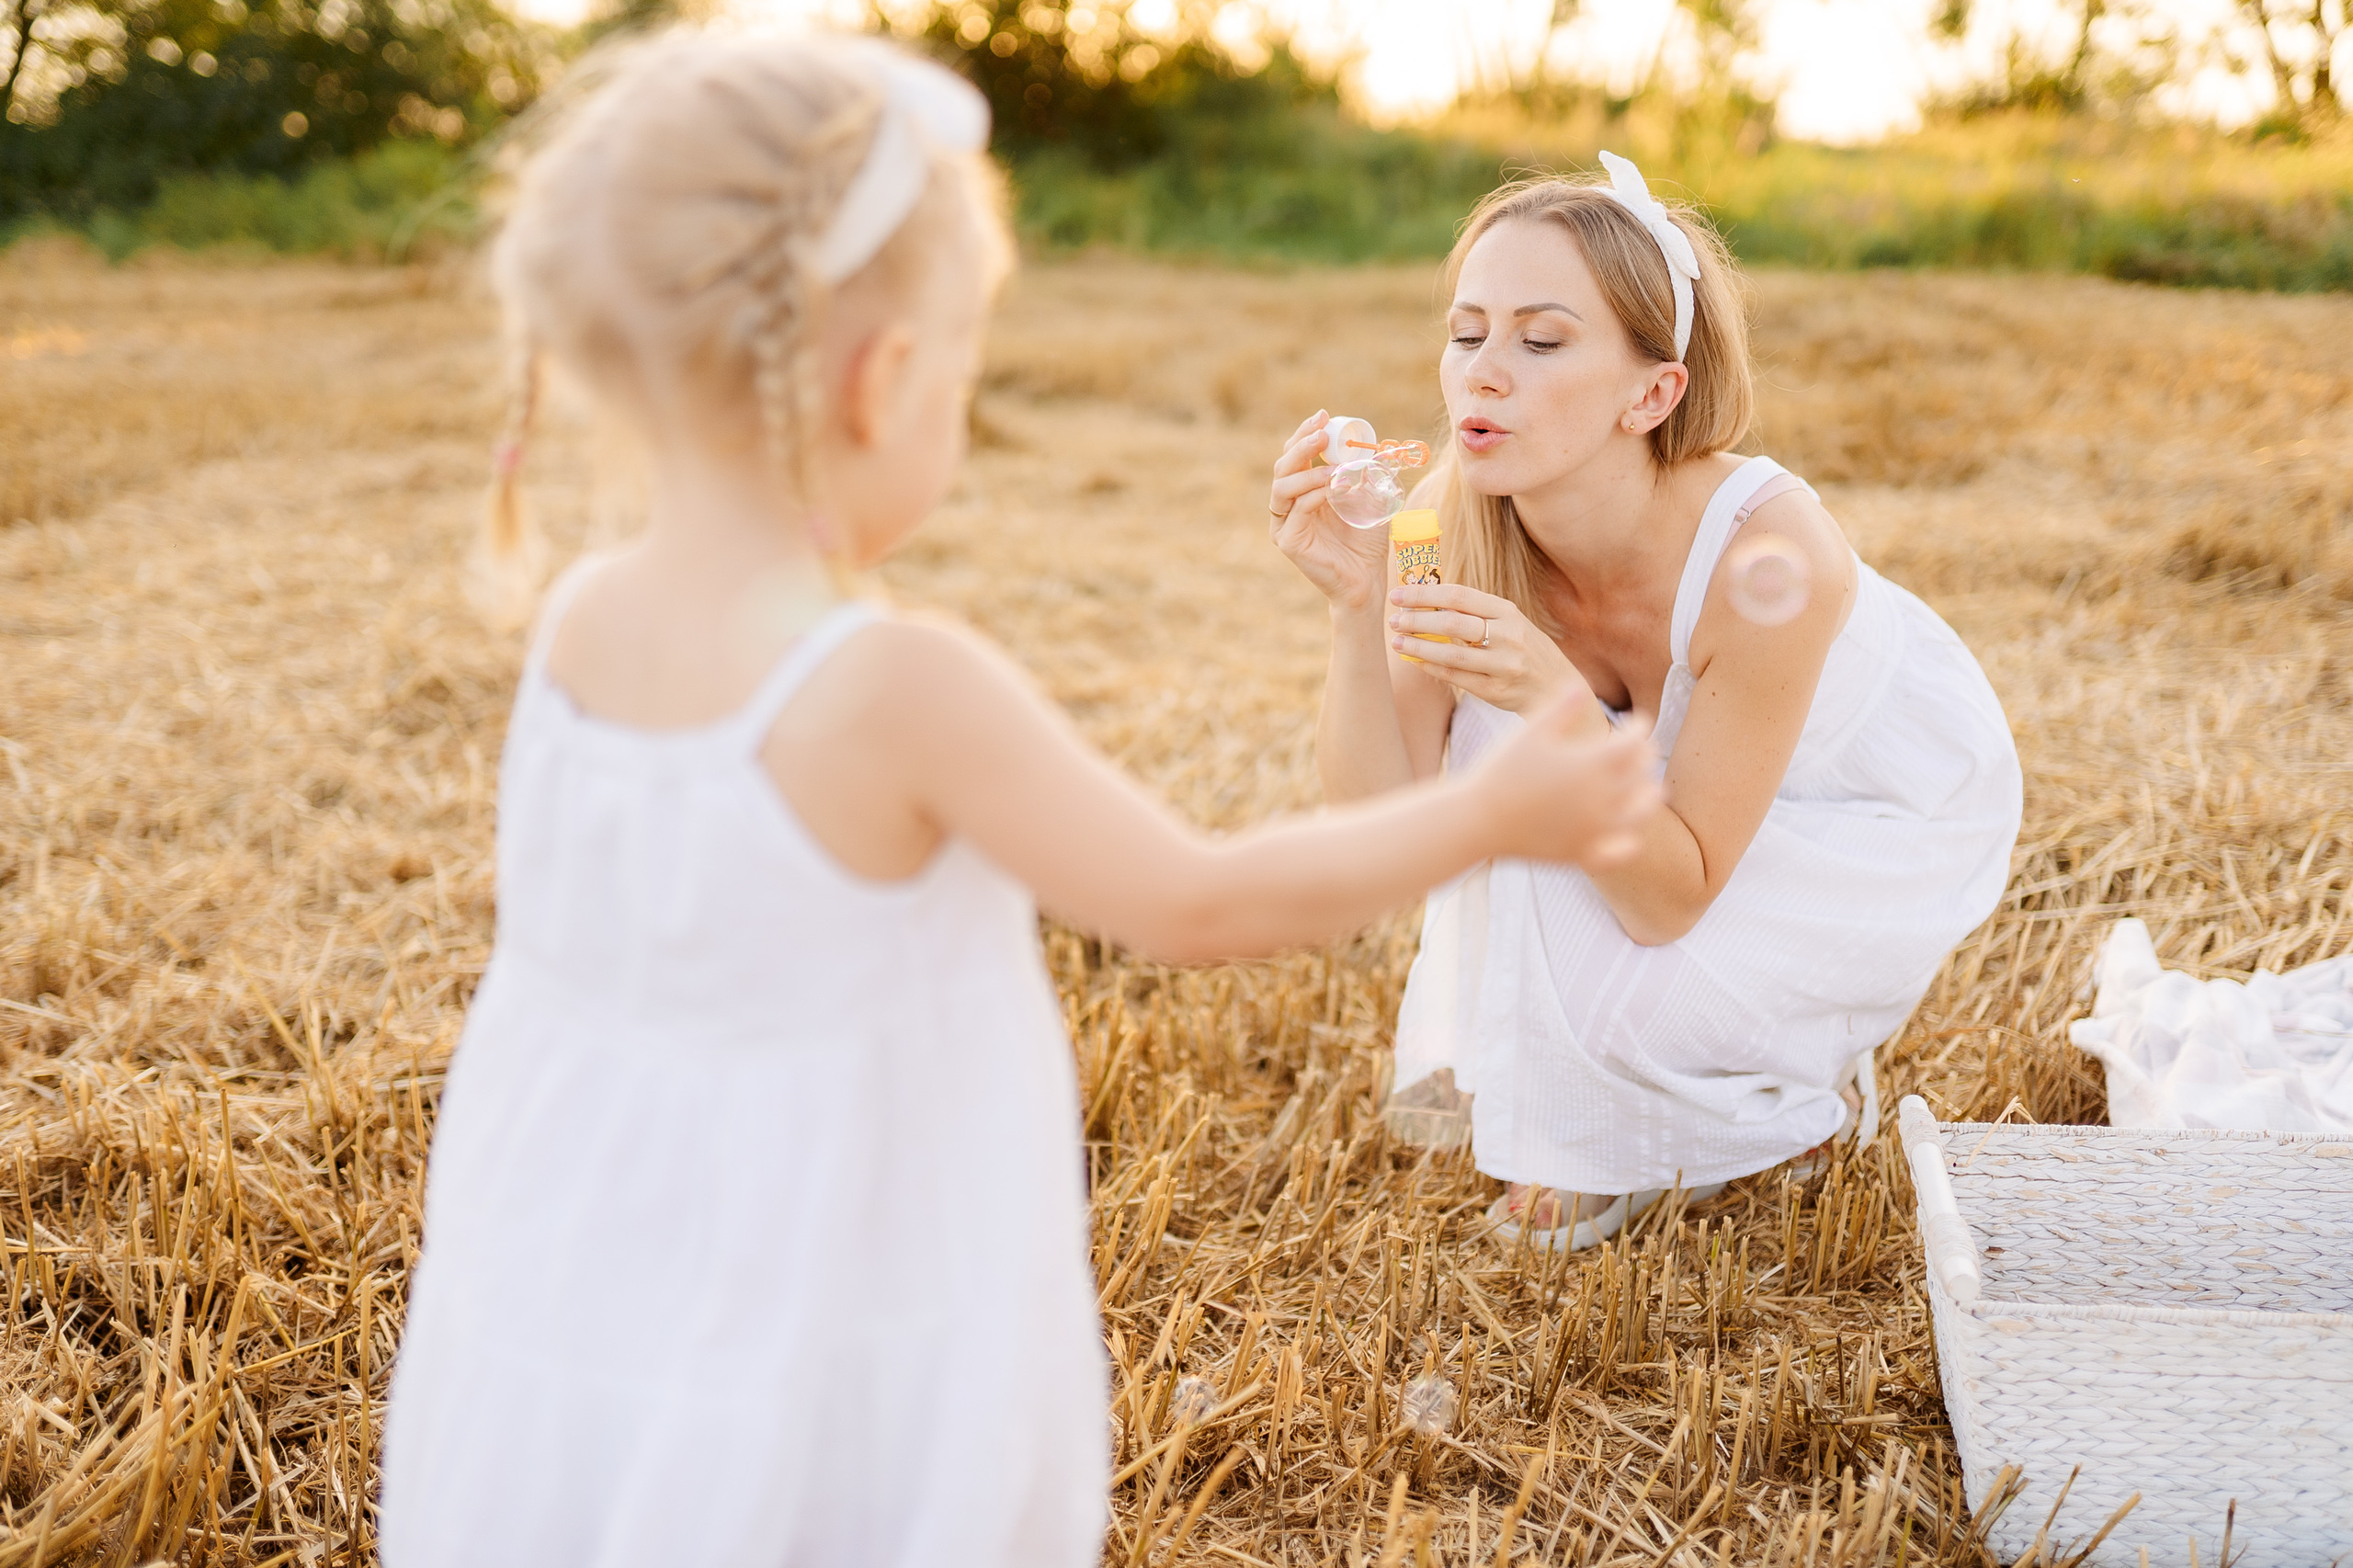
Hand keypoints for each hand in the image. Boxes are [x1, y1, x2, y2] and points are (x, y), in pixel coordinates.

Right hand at [1268, 411, 1390, 611]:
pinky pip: (1295, 512)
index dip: (1305, 433)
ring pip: (1282, 487)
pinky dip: (1313, 496)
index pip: (1295, 455)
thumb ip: (1369, 474)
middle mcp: (1289, 505)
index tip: (1323, 416)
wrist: (1367, 581)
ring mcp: (1285, 524)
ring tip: (1333, 469)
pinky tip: (1332, 489)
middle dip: (1300, 445)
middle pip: (1283, 466)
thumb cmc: (1367, 543)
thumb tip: (1379, 446)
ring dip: (1307, 472)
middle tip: (1321, 433)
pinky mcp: (1289, 542)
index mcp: (1303, 491)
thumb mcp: (1371, 500)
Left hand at [1388, 582, 1590, 714]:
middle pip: (1453, 622)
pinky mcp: (1496, 690)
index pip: (1459, 595)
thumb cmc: (1525, 650)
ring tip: (1397, 642)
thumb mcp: (1510, 623)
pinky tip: (1415, 661)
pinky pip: (1456, 677)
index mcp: (1509, 612)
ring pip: (1452, 653)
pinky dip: (1432, 668)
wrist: (1557, 689)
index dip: (1425, 594)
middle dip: (1417, 619)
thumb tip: (1428, 601)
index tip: (1399, 594)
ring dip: (1419, 647)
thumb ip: (1477, 613)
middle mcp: (1508, 636)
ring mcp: (1504, 665)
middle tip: (1394, 619)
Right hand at [1474, 699, 1660, 870]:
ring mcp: (1595, 829)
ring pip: (1641, 813)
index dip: (1641, 727)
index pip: (1636, 741)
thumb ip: (1562, 708)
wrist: (1479, 819)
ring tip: (1651, 790)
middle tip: (1642, 750)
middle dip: (1646, 758)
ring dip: (1649, 798)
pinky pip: (1621, 852)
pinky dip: (1631, 842)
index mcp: (1592, 763)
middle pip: (1642, 773)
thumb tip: (1582, 685)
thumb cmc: (1502, 771)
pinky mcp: (1583, 853)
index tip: (1637, 721)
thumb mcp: (1532, 732)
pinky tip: (1631, 835)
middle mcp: (1601, 797)